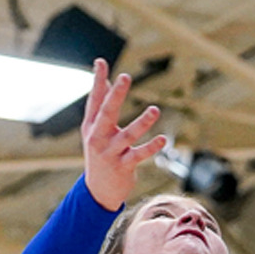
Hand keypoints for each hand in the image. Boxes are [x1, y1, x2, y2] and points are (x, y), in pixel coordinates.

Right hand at [81, 58, 167, 210]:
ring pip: (127, 135)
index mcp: (91, 127)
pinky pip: (139, 155)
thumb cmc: (100, 154)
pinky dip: (151, 147)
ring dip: (142, 123)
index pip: (94, 100)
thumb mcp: (96, 131)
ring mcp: (110, 153)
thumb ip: (101, 107)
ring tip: (155, 110)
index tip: (101, 62)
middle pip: (107, 113)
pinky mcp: (123, 167)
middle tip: (125, 77)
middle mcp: (98, 138)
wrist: (98, 191)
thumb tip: (108, 81)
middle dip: (116, 95)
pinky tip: (163, 139)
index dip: (98, 81)